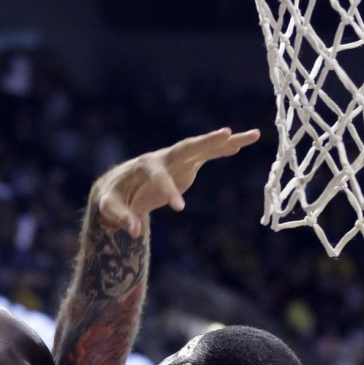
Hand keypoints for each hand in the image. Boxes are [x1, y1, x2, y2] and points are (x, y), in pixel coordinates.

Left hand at [93, 128, 260, 236]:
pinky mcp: (186, 165)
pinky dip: (225, 149)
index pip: (159, 176)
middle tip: (226, 132)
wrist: (119, 187)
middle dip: (205, 141)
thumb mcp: (109, 208)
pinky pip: (208, 155)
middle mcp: (162, 157)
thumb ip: (120, 218)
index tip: (179, 208)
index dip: (168, 191)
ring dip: (226, 141)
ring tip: (254, 134)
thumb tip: (135, 232)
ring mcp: (176, 159)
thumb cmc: (112, 197)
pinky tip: (244, 143)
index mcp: (143, 166)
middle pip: (185, 147)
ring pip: (202, 147)